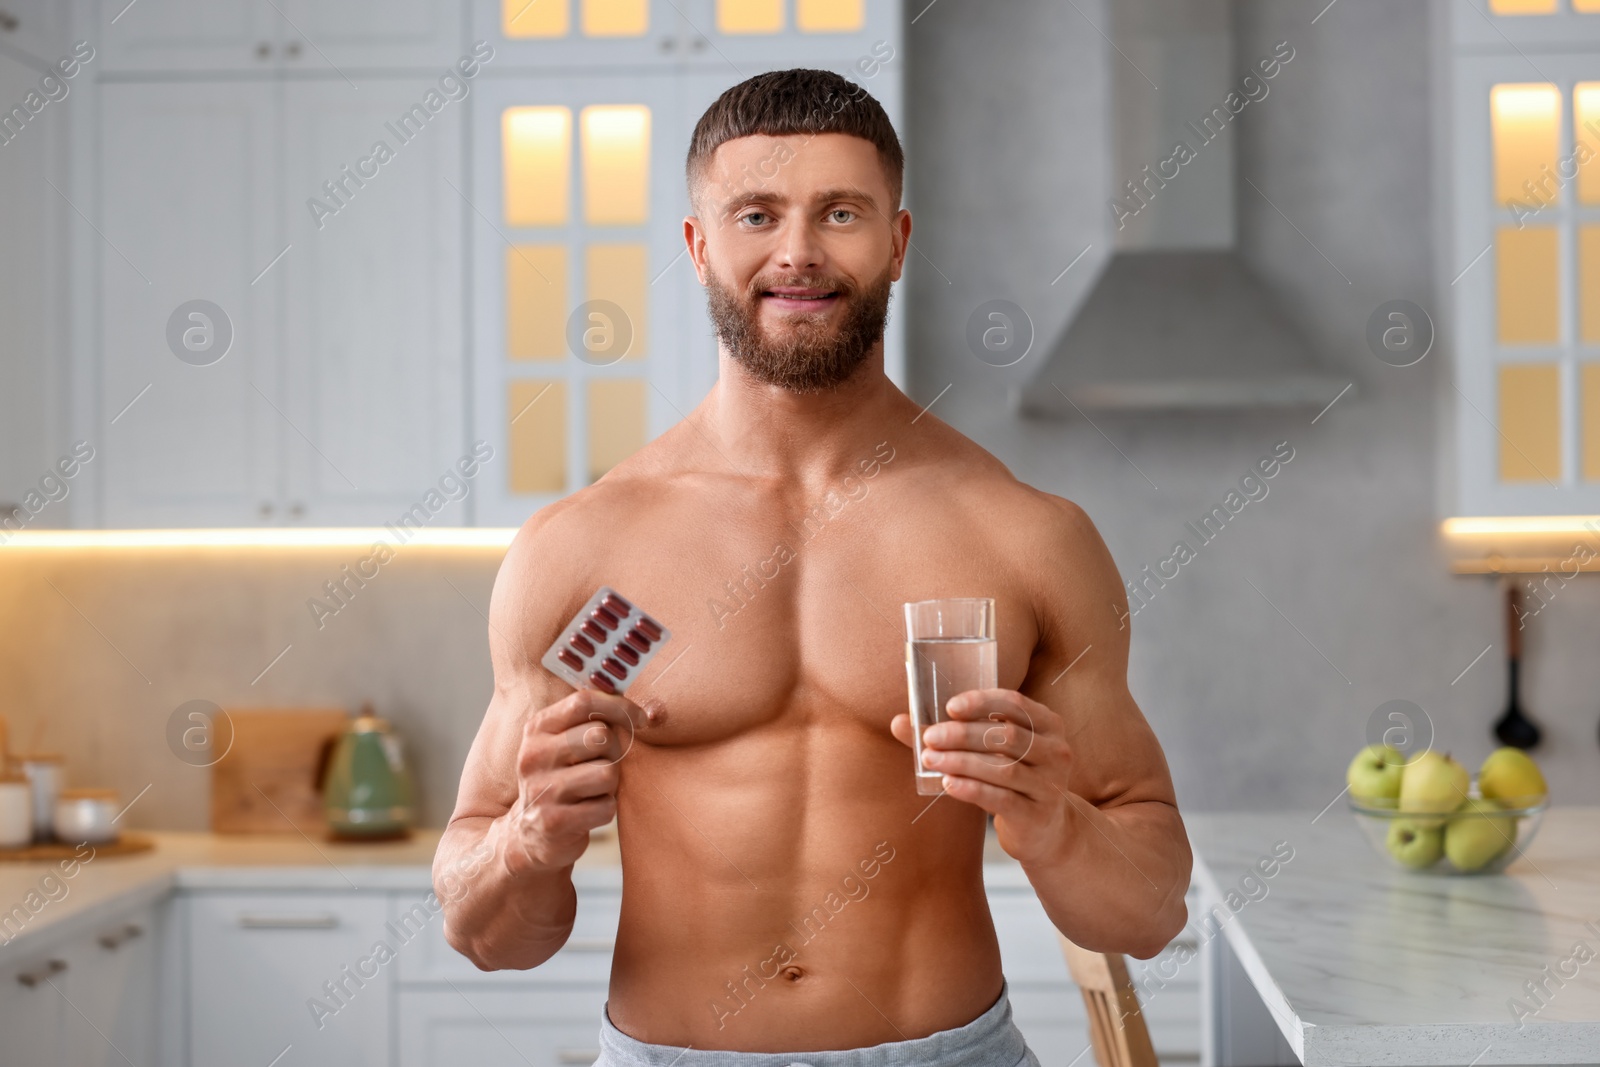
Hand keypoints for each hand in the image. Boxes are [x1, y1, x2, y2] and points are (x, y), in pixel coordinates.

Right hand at [499, 689, 642, 875]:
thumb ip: (600, 720)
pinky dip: (605, 809)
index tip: (640, 719)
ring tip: (593, 790)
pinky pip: (606, 807)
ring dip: (610, 784)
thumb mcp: (567, 743)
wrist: (530, 834)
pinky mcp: (554, 822)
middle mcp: (534, 756)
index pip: (583, 702)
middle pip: (599, 736)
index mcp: (537, 729)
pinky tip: (588, 812)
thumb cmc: (564, 779)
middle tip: (602, 766)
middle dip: (614, 752)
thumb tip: (654, 712)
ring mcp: (542, 789)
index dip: (619, 707)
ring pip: (607, 772)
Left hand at [891, 688, 1076, 866]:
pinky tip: (948, 784)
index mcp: (1048, 724)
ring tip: (930, 759)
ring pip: (1002, 768)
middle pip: (1006, 736)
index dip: (981, 702)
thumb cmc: (1011, 778)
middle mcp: (1056, 752)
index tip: (949, 707)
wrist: (1043, 829)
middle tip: (929, 737)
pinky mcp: (1037, 815)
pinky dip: (972, 789)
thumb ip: (951, 734)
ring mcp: (1050, 785)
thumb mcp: (991, 751)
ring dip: (961, 761)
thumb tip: (898, 722)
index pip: (1015, 703)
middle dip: (962, 734)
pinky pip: (1001, 799)